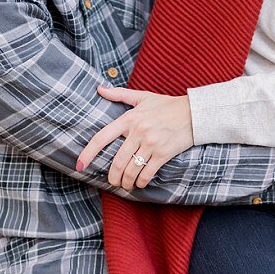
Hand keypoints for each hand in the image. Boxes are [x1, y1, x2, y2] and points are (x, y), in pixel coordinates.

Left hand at [78, 88, 193, 189]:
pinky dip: (141, 182)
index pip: (102, 138)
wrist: (194, 113)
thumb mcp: (142, 96)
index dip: (88, 153)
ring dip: (126, 182)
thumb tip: (99, 89)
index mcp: (129, 118)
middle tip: (112, 181)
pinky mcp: (164, 153)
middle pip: (117, 161)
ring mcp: (151, 144)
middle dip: (112, 176)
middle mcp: (138, 132)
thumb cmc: (167, 105)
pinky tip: (139, 184)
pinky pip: (147, 173)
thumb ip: (119, 94)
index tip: (80, 165)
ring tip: (125, 185)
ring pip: (131, 170)